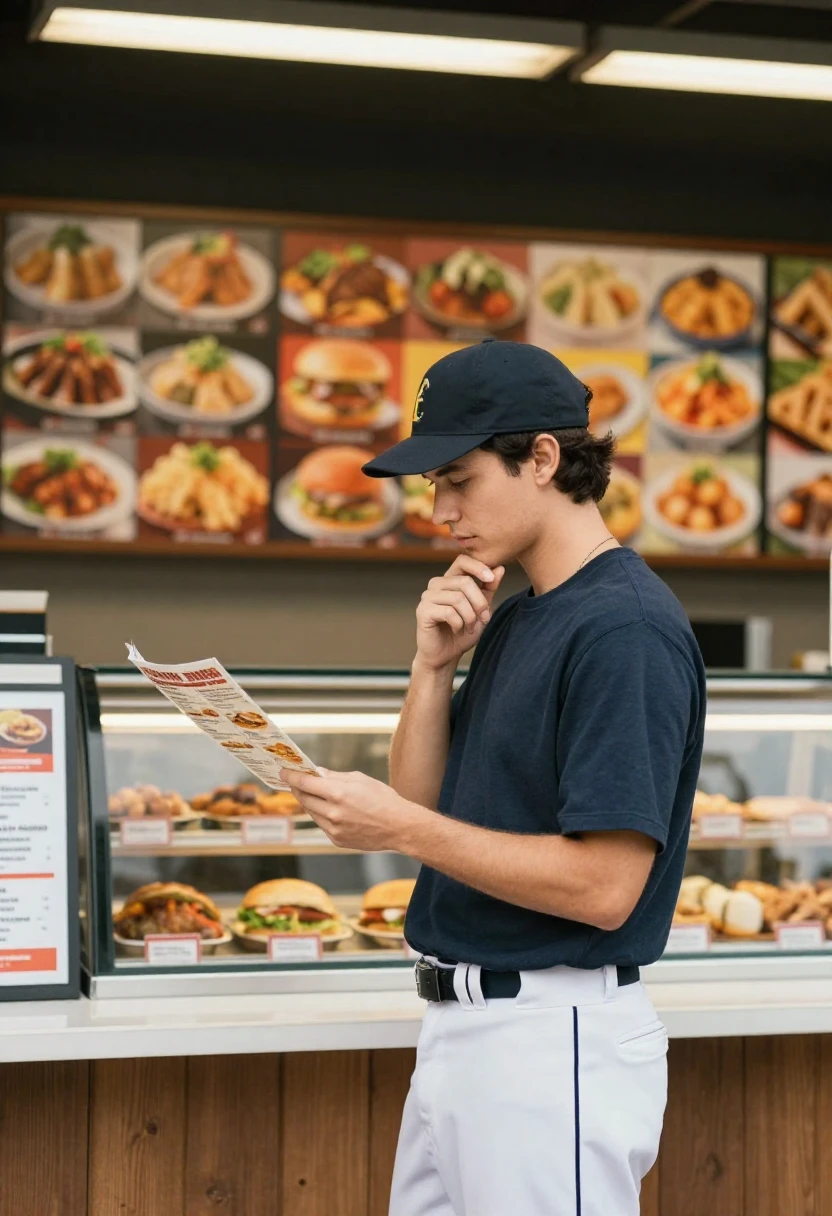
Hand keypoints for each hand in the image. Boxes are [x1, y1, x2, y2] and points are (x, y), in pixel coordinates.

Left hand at [281, 767, 423, 852]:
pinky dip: (321, 815)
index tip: (284, 773)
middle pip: (304, 799)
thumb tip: (318, 773)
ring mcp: (334, 829)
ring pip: (311, 812)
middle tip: (294, 782)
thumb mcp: (360, 779)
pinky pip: (322, 824)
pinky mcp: (337, 840)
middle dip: (298, 789)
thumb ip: (336, 776)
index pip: (305, 783)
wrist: (399, 827)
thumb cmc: (384, 799)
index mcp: (338, 793)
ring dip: (309, 802)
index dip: (292, 777)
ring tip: (311, 793)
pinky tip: (328, 809)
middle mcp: (332, 812)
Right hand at [416, 555, 504, 671]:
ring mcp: (427, 597)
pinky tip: (458, 631)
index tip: (491, 579)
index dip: (478, 567)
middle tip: (484, 619)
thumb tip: (500, 568)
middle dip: (480, 603)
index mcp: (449, 580)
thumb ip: (488, 589)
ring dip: (470, 617)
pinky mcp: (422, 611)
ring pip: (458, 598)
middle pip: (464, 582)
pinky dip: (459, 624)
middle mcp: (436, 584)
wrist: (445, 655)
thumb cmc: (462, 631)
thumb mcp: (481, 609)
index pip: (462, 561)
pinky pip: (448, 612)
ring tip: (470, 628)